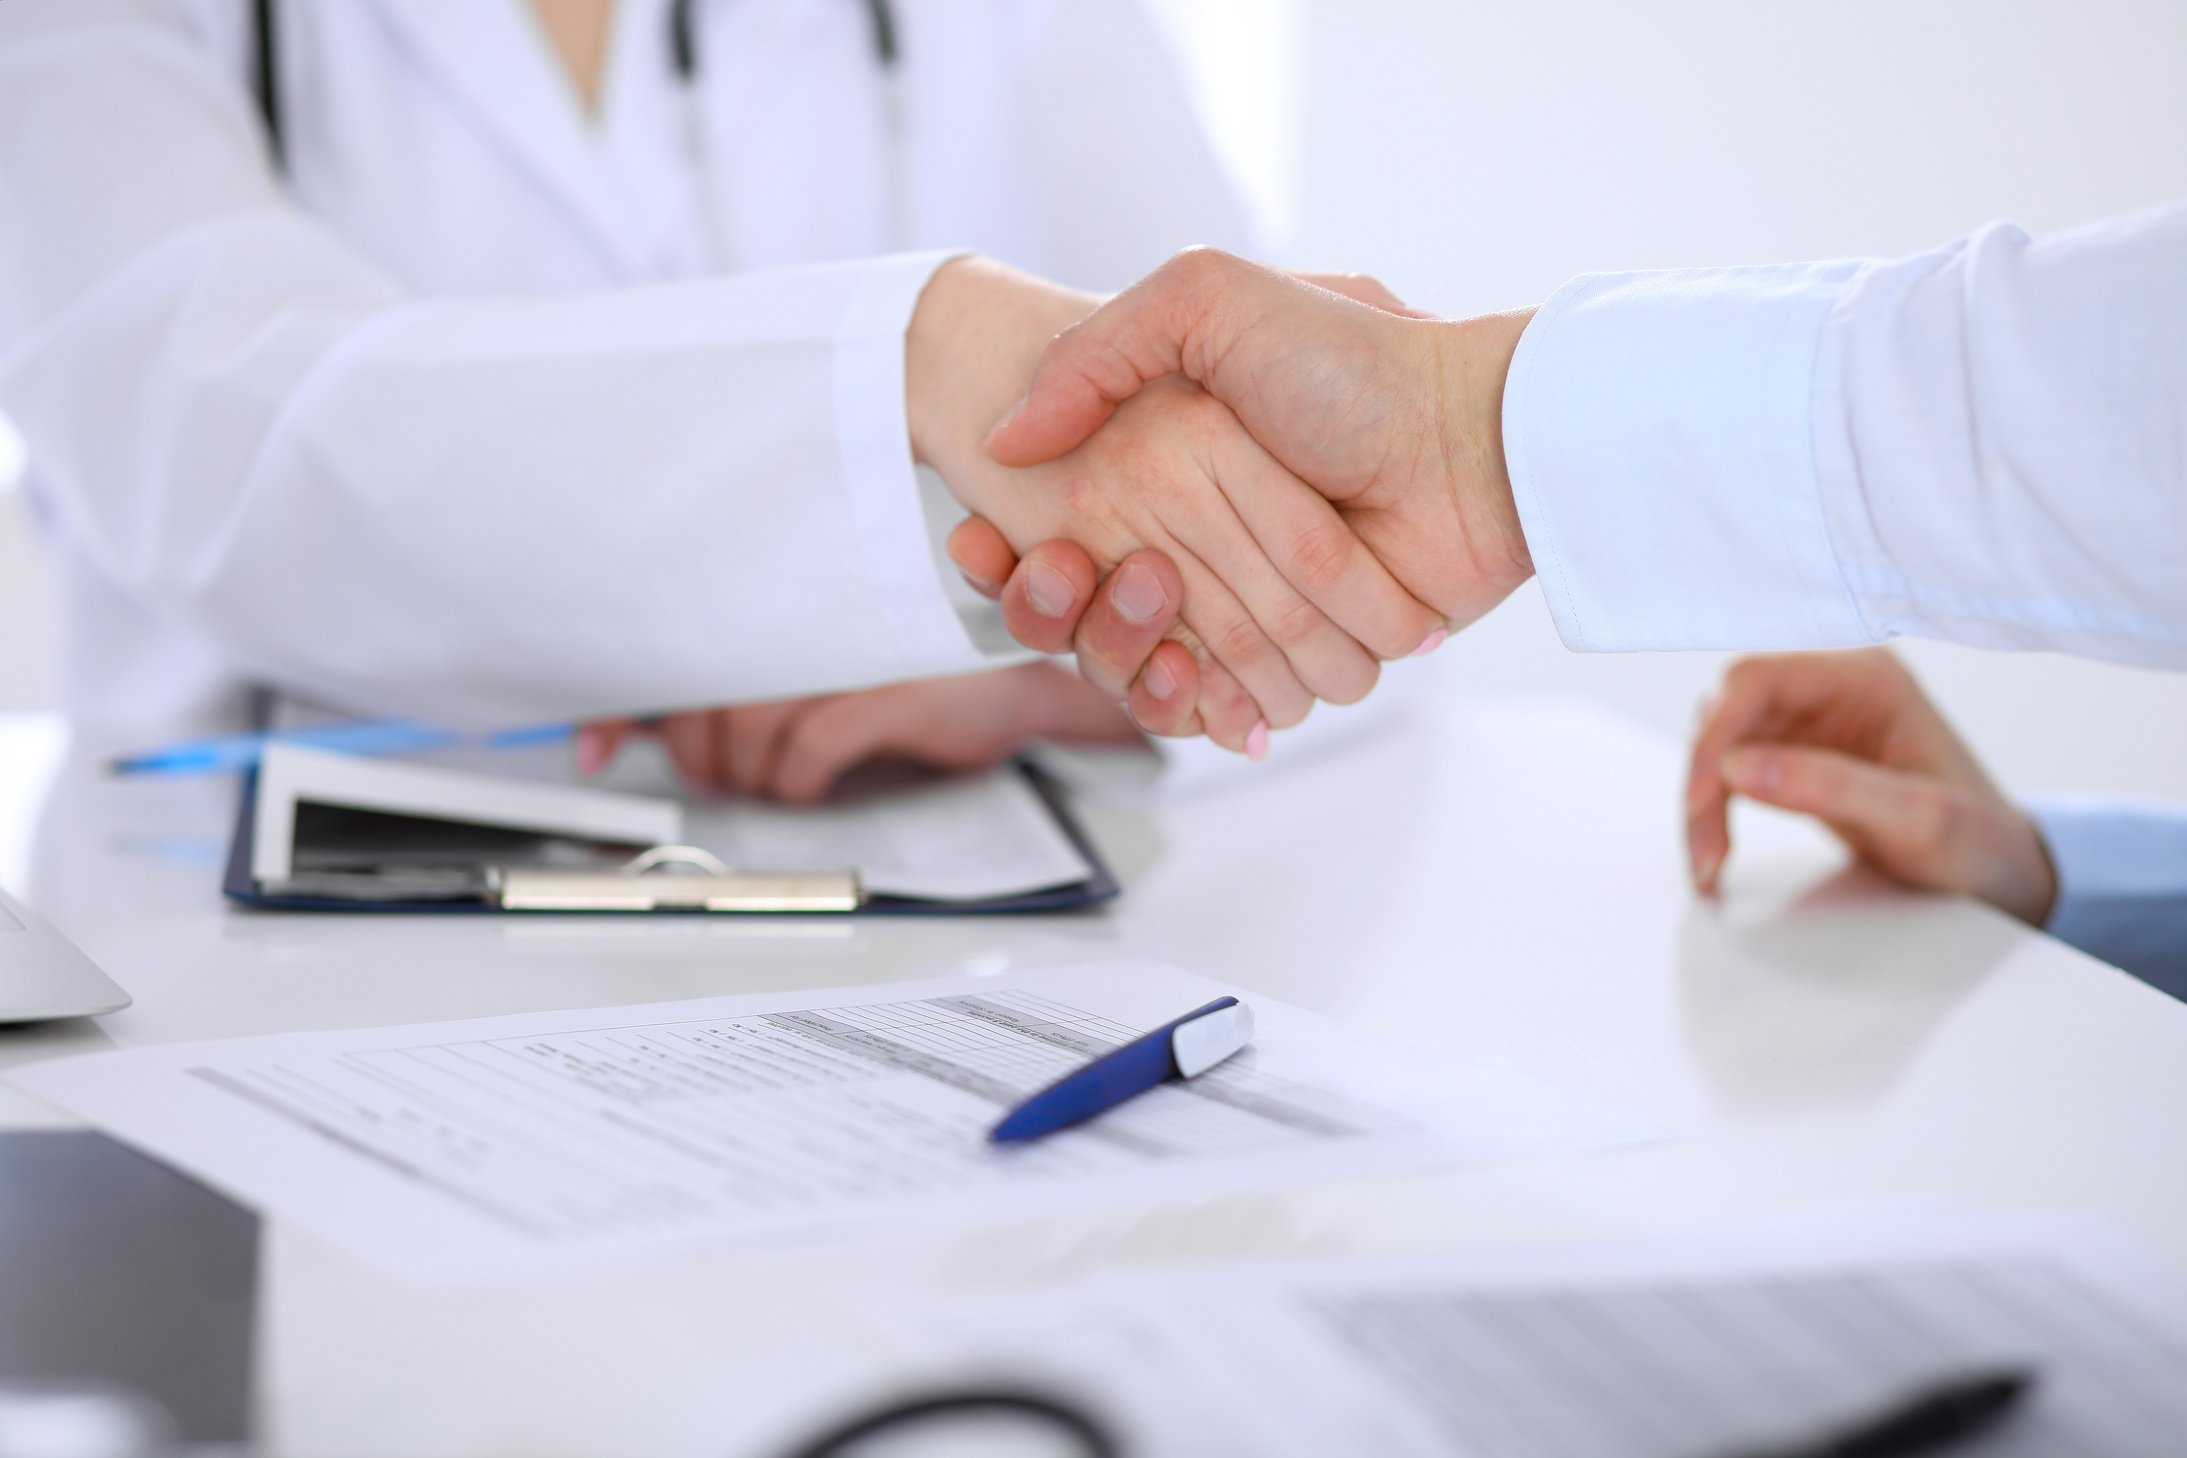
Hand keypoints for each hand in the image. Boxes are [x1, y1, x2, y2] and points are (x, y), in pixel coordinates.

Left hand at [573, 663, 1142, 804]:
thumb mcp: (801, 684)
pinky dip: (797, 784)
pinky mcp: (882, 690)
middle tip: (725, 776)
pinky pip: (804, 753)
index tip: (590, 753)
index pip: (671, 650)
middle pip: (698, 702)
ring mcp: (839, 650)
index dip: (620, 707)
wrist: (1011, 684)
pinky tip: (815, 781)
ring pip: (743, 733)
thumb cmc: (900, 678)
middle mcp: (796, 615)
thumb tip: (612, 740)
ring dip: (748, 777)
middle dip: (699, 759)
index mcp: (770, 603)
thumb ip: (712, 699)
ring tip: (776, 781)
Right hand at [910, 257, 1444, 752]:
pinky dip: (1185, 702)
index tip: (980, 538)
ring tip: (1136, 617)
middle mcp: (1199, 541)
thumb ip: (1094, 352)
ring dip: (1115, 655)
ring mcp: (1245, 610)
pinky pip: (1209, 710)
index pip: (1055, 531)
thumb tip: (1007, 439)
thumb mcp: (1206, 300)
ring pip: (1134, 668)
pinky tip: (1179, 676)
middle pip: (1082, 611)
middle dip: (1053, 604)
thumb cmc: (1354, 366)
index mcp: (1168, 464)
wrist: (1474, 447)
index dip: (1008, 546)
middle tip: (1059, 570)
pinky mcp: (1292, 667)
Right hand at [1685, 648, 2057, 925]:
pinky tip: (1716, 853)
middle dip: (1703, 781)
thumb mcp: (1918, 821)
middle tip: (1705, 853)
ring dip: (1703, 802)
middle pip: (1729, 711)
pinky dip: (1714, 812)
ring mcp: (1811, 718)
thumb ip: (1831, 788)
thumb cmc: (1977, 840)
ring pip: (1720, 743)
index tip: (1701, 799)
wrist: (1997, 868)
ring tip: (1710, 865)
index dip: (1717, 733)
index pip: (1759, 679)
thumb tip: (1734, 767)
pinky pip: (1729, 770)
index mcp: (1867, 677)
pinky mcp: (1795, 753)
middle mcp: (1832, 686)